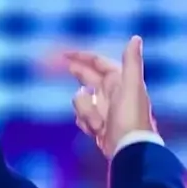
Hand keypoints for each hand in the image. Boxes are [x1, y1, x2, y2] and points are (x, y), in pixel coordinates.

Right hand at [50, 35, 155, 157]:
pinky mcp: (98, 123)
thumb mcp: (132, 86)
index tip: (63, 53)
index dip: (81, 56)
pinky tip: (96, 131)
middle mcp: (112, 92)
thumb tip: (136, 38)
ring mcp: (104, 108)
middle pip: (86, 76)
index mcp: (120, 80)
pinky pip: (81, 117)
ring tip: (99, 124)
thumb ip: (132, 62)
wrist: (130, 149)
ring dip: (86, 113)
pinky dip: (86, 123)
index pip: (98, 62)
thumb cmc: (132, 118)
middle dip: (75, 73)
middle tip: (50, 65)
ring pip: (80, 100)